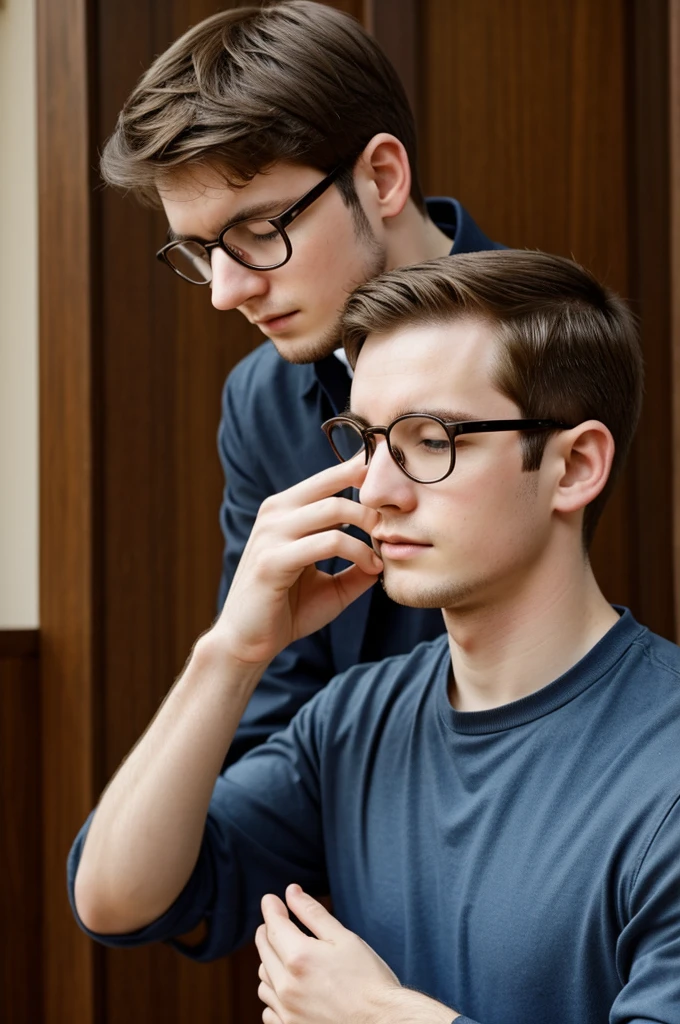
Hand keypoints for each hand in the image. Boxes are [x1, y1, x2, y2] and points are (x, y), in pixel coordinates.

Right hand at [213, 458, 382, 665]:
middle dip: (372, 500)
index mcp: (285, 510)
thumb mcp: (331, 584)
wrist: (248, 643)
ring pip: (333, 509)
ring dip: (368, 525)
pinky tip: (372, 567)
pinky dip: (357, 551)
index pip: (329, 477)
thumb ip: (357, 565)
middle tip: (397, 524)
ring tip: (384, 548)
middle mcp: (275, 513)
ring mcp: (271, 534)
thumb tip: (390, 551)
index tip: (395, 483)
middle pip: (333, 484)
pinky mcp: (273, 559)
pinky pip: (327, 542)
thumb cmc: (288, 610)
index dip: (361, 471)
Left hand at [255, 884, 400, 1023]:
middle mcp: (286, 986)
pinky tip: (288, 988)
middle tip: (277, 923)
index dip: (270, 908)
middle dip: (268, 931)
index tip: (271, 900)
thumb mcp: (344, 938)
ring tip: (286, 956)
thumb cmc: (368, 980)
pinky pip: (268, 1010)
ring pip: (263, 980)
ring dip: (270, 963)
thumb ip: (313, 913)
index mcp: (299, 957)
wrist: (382, 1023)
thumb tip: (292, 892)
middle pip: (263, 950)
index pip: (273, 925)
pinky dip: (274, 995)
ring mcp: (286, 1011)